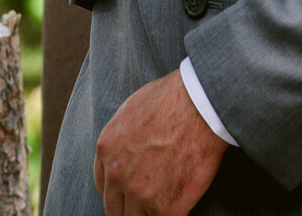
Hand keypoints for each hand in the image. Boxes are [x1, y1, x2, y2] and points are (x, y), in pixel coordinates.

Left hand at [94, 70, 226, 215]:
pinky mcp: (165, 207)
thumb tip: (130, 148)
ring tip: (163, 206)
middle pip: (115, 209)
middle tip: (146, 205)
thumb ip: (124, 136)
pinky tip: (179, 209)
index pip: (103, 185)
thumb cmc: (172, 99)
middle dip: (128, 209)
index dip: (118, 191)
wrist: (198, 106)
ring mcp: (139, 194)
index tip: (129, 193)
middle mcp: (117, 175)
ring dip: (148, 215)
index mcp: (106, 150)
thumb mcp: (132, 110)